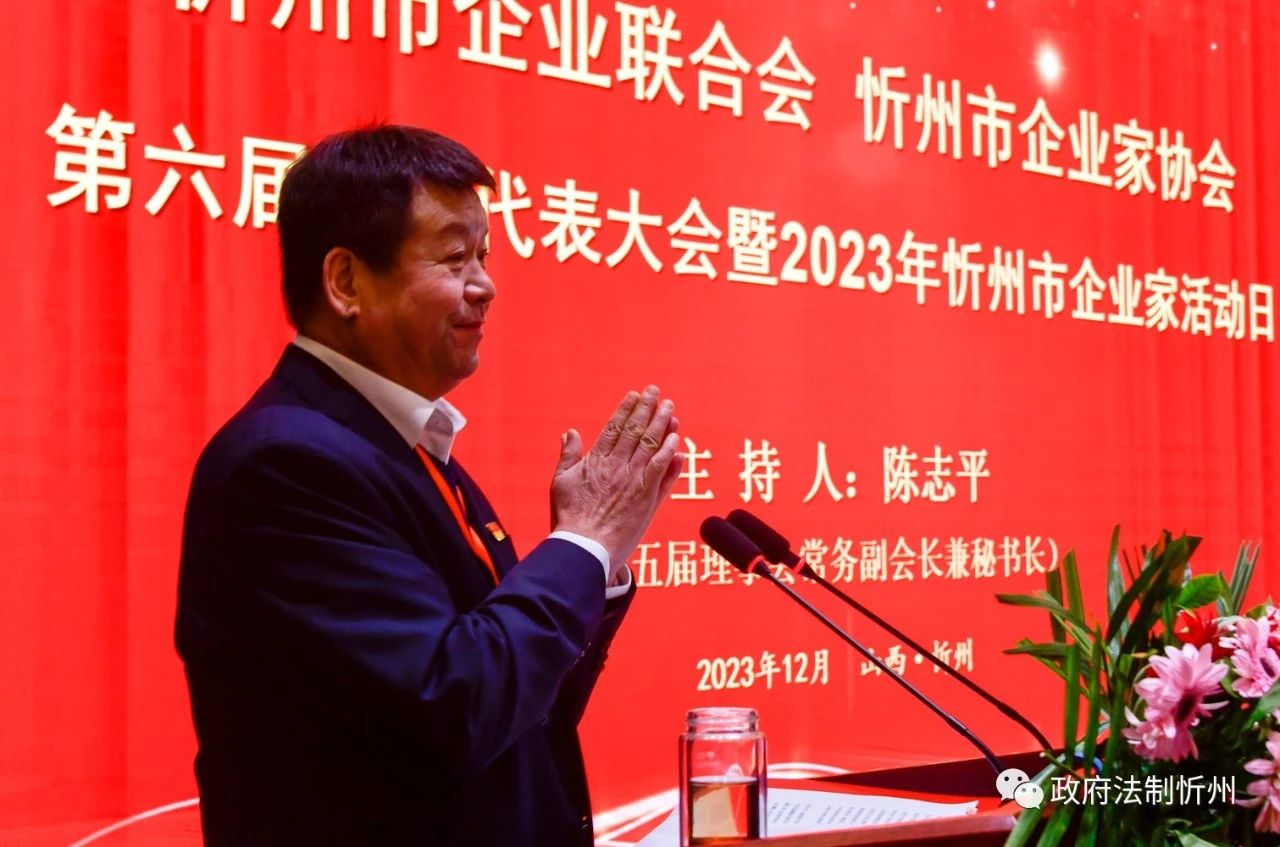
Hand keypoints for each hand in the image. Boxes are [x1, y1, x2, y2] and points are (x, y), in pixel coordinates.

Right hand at [550, 386, 684, 578]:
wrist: (584, 548)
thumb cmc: (569, 519)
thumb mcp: (560, 483)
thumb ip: (568, 456)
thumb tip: (569, 432)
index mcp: (596, 460)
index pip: (614, 427)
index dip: (626, 409)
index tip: (635, 394)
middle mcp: (617, 466)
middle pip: (635, 430)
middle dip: (647, 408)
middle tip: (656, 392)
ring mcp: (634, 481)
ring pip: (651, 445)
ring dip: (662, 424)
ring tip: (670, 408)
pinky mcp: (647, 498)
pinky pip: (662, 470)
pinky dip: (669, 453)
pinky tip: (677, 439)